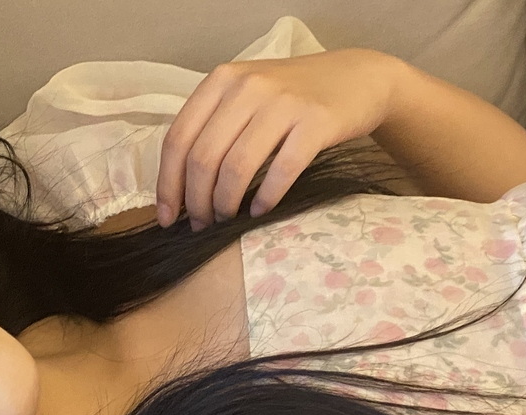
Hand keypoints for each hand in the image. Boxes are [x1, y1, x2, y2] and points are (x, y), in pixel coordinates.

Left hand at [156, 49, 400, 229]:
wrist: (357, 78)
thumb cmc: (292, 97)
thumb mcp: (245, 97)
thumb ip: (213, 128)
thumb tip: (179, 188)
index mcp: (221, 80)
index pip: (179, 139)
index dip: (168, 184)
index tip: (168, 217)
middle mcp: (248, 86)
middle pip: (203, 158)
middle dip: (196, 202)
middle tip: (201, 224)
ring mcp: (282, 102)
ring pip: (236, 168)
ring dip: (226, 204)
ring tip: (227, 220)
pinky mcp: (316, 122)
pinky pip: (280, 171)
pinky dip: (265, 199)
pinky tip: (259, 211)